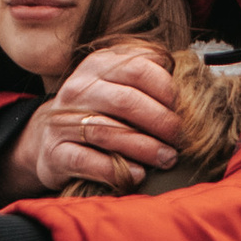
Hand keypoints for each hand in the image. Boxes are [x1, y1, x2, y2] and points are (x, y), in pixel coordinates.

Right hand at [0, 45, 183, 198]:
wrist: (50, 139)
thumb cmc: (99, 112)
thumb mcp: (119, 84)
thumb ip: (149, 77)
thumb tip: (191, 84)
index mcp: (98, 65)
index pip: (138, 68)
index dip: (167, 89)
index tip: (184, 110)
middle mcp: (78, 88)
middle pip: (125, 100)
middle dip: (160, 121)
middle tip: (180, 139)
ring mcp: (62, 120)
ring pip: (108, 132)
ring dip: (145, 148)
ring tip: (167, 159)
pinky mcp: (54, 152)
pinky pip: (87, 161)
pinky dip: (116, 170)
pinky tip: (137, 175)